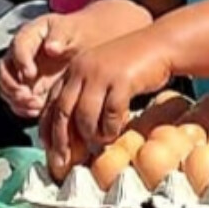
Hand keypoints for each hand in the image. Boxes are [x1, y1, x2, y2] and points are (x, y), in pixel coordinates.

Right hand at [0, 13, 88, 121]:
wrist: (80, 45)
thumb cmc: (72, 35)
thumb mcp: (69, 30)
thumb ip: (59, 37)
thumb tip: (52, 48)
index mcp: (29, 36)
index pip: (17, 47)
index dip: (21, 61)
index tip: (30, 73)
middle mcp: (19, 55)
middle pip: (5, 71)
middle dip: (12, 85)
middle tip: (26, 94)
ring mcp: (21, 73)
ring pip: (8, 88)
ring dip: (17, 100)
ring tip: (35, 104)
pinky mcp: (27, 88)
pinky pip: (17, 101)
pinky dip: (24, 108)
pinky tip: (36, 110)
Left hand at [42, 29, 176, 167]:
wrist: (160, 44)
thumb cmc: (134, 65)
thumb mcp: (103, 76)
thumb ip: (87, 95)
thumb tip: (76, 130)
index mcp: (75, 68)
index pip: (53, 101)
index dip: (48, 127)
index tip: (49, 148)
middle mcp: (83, 69)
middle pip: (63, 111)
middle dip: (61, 141)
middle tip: (63, 162)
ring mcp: (101, 73)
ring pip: (85, 115)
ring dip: (90, 135)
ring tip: (99, 144)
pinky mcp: (122, 79)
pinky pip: (110, 113)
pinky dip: (111, 128)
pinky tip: (115, 134)